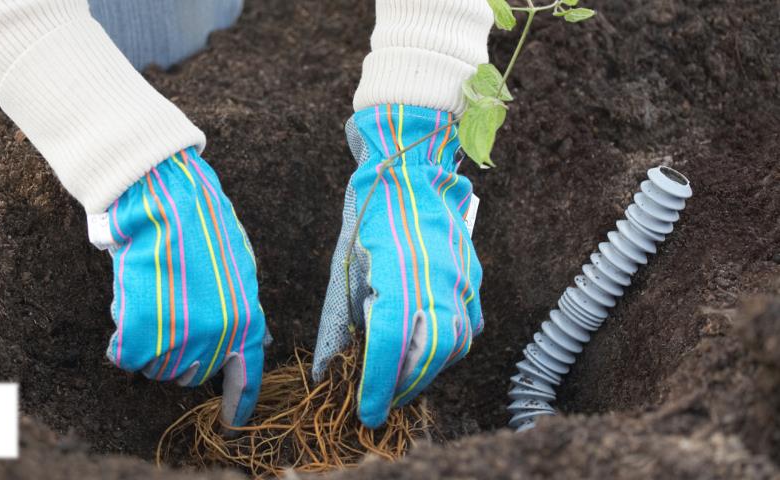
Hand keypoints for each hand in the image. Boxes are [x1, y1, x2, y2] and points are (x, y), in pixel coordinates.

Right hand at [91, 146, 266, 426]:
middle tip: (167, 316)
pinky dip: (120, 340)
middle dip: (178, 354)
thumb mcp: (241, 270)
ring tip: (150, 300)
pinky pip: (124, 356)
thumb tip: (258, 344)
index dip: (238, 404)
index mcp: (246, 322)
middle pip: (190, 374)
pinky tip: (127, 308)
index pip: (246, 378)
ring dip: (149, 344)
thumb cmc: (204, 228)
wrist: (167, 201)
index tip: (232, 423)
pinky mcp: (140, 334)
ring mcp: (178, 339)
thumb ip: (245, 312)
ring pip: (156, 367)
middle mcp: (216, 339)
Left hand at [313, 105, 483, 427]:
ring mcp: (462, 276)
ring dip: (430, 371)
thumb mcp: (346, 267)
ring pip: (458, 343)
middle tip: (384, 403)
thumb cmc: (368, 217)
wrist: (409, 171)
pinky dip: (451, 347)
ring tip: (404, 383)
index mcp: (398, 272)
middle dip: (406, 387)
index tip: (366, 412)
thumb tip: (335, 365)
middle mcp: (437, 278)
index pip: (392, 345)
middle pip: (433, 353)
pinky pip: (470, 324)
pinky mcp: (475, 275)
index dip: (379, 385)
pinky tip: (431, 352)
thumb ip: (346, 317)